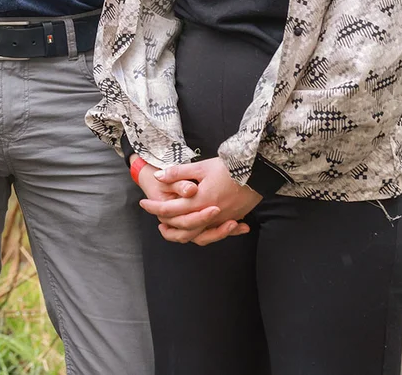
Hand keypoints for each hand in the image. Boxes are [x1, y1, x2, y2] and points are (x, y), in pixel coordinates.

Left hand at [140, 157, 258, 244]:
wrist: (258, 172)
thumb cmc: (228, 167)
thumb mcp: (201, 166)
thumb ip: (178, 173)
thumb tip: (158, 177)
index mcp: (201, 201)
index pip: (171, 209)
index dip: (155, 207)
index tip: (143, 204)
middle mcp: (211, 214)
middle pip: (183, 228)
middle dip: (167, 224)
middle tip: (155, 218)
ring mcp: (223, 219)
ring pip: (199, 235)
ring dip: (183, 234)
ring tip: (171, 228)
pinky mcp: (232, 219)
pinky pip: (214, 233)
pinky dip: (203, 234)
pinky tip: (196, 230)